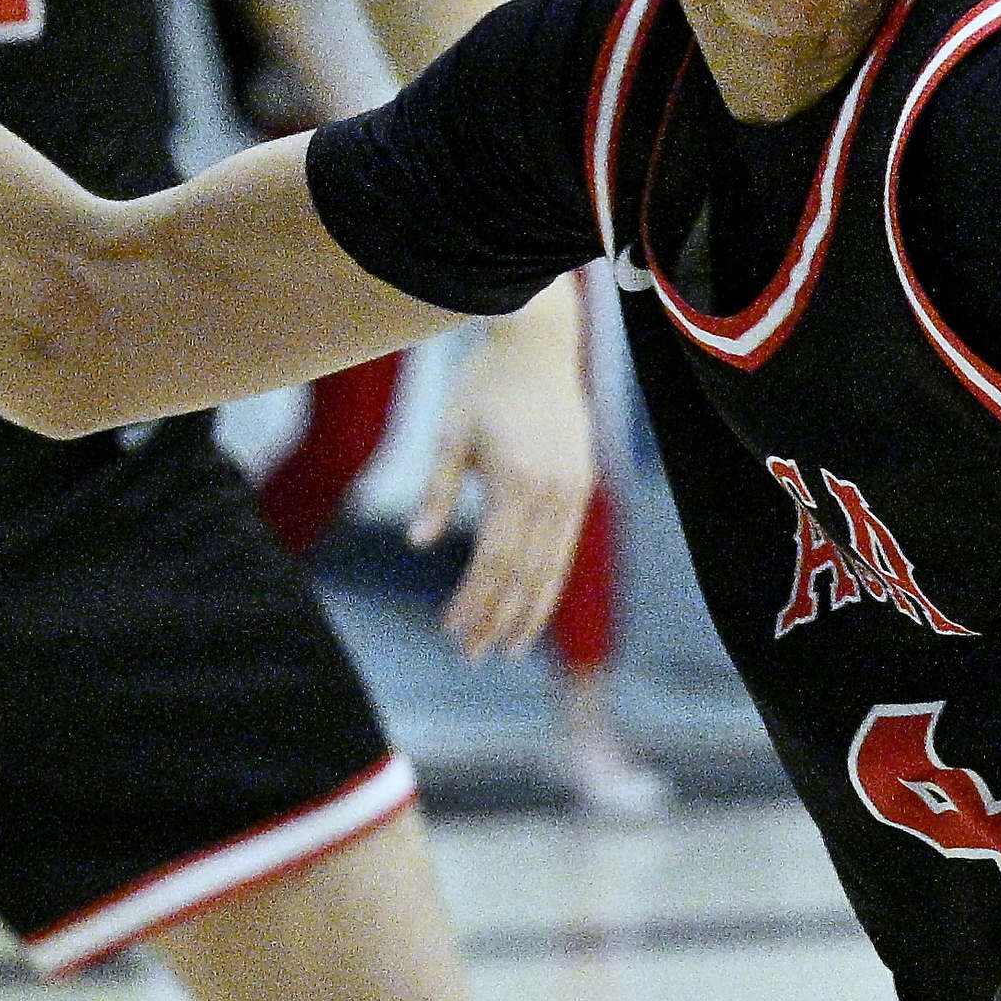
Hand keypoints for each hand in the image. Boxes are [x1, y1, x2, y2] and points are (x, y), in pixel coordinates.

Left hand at [416, 290, 597, 658]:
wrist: (539, 344)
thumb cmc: (484, 384)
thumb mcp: (451, 433)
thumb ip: (437, 490)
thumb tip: (418, 543)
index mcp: (518, 480)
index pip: (495, 559)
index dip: (476, 601)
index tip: (454, 632)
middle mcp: (553, 492)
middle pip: (525, 573)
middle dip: (499, 618)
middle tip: (474, 656)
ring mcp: (574, 490)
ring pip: (552, 566)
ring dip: (529, 610)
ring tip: (507, 646)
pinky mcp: (582, 485)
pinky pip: (565, 546)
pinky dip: (548, 581)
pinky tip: (531, 603)